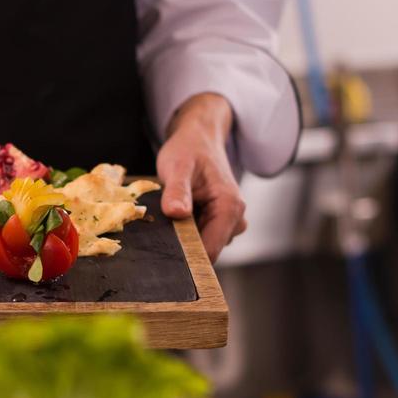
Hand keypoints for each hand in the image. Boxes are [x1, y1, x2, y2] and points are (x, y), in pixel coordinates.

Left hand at [156, 93, 246, 262]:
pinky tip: (177, 217)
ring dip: (183, 238)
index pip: (210, 251)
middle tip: (161, 228)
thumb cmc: (188, 150)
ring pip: (203, 246)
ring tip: (169, 215)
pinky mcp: (220, 224)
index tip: (161, 255)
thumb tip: (176, 213)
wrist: (199, 139)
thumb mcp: (177, 166)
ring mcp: (229, 223)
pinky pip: (201, 239)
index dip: (186, 258)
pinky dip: (186, 232)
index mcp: (230, 207)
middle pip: (206, 251)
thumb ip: (177, 190)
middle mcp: (236, 219)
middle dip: (183, 246)